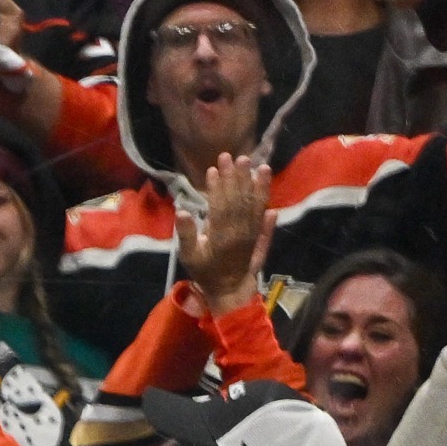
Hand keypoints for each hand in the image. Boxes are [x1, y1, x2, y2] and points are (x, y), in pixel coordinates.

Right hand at [178, 152, 272, 315]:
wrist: (230, 289)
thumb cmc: (205, 271)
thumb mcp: (189, 256)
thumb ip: (186, 233)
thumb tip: (181, 211)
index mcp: (221, 236)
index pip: (221, 205)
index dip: (218, 186)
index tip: (214, 168)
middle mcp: (239, 231)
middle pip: (238, 199)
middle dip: (235, 177)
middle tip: (233, 157)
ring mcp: (252, 232)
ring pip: (253, 203)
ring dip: (254, 182)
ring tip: (254, 163)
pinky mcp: (259, 232)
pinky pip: (263, 211)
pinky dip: (265, 197)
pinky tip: (265, 182)